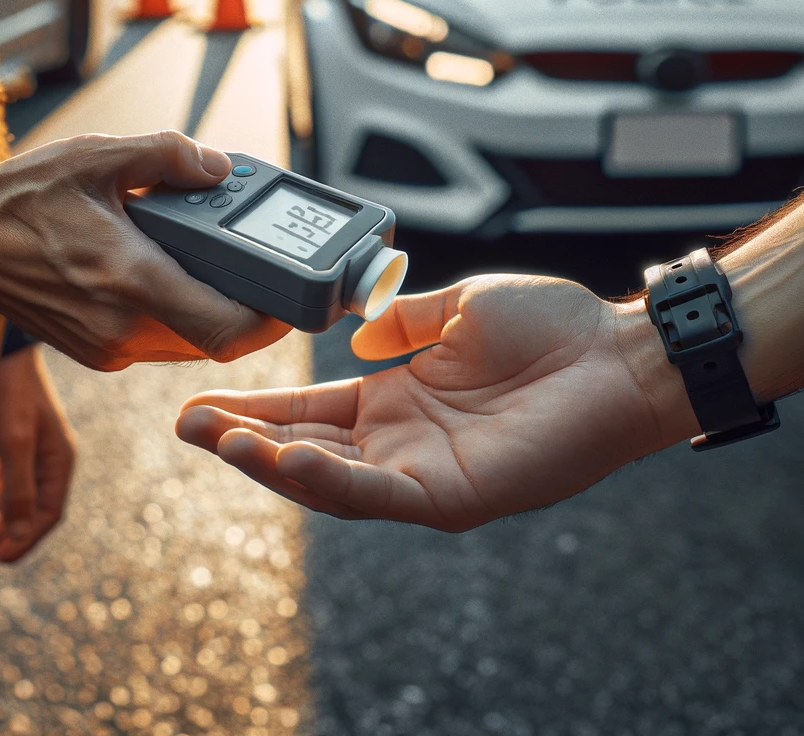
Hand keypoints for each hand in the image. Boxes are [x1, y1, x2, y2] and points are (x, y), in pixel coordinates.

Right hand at [0, 131, 290, 369]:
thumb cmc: (21, 199)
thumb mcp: (99, 156)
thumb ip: (169, 156)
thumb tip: (220, 168)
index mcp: (131, 282)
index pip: (226, 330)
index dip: (270, 320)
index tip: (291, 296)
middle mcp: (122, 329)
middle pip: (217, 342)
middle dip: (249, 312)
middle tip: (264, 273)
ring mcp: (107, 349)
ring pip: (190, 347)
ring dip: (214, 316)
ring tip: (218, 269)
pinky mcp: (96, 353)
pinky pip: (160, 345)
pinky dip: (181, 319)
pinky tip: (175, 279)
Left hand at [0, 346, 75, 562]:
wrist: (1, 352)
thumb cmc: (14, 393)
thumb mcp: (15, 443)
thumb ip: (18, 490)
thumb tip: (20, 533)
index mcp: (60, 459)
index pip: (49, 512)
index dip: (26, 539)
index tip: (0, 557)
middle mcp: (49, 457)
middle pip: (31, 507)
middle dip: (6, 533)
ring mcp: (32, 448)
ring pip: (14, 494)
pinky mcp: (14, 439)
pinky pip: (3, 478)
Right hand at [176, 274, 697, 530]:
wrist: (616, 353)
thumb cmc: (551, 328)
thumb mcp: (458, 307)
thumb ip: (403, 321)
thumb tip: (357, 333)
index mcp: (397, 397)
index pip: (309, 408)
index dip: (255, 408)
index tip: (202, 400)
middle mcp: (401, 441)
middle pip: (303, 448)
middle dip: (243, 441)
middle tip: (187, 424)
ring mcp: (423, 472)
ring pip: (329, 479)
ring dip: (270, 463)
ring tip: (219, 441)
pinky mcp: (452, 495)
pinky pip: (379, 495)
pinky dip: (332, 481)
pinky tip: (289, 458)